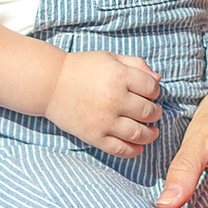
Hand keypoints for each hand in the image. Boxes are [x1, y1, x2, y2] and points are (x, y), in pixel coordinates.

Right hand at [44, 49, 161, 157]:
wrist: (50, 84)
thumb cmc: (82, 68)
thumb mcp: (110, 58)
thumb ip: (136, 64)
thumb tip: (158, 80)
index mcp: (119, 76)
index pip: (152, 88)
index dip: (155, 91)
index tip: (150, 93)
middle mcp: (114, 99)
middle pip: (149, 112)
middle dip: (155, 113)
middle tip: (152, 112)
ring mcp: (104, 120)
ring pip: (140, 134)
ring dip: (151, 134)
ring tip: (152, 131)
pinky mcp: (95, 136)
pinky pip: (121, 149)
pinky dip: (134, 150)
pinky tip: (139, 146)